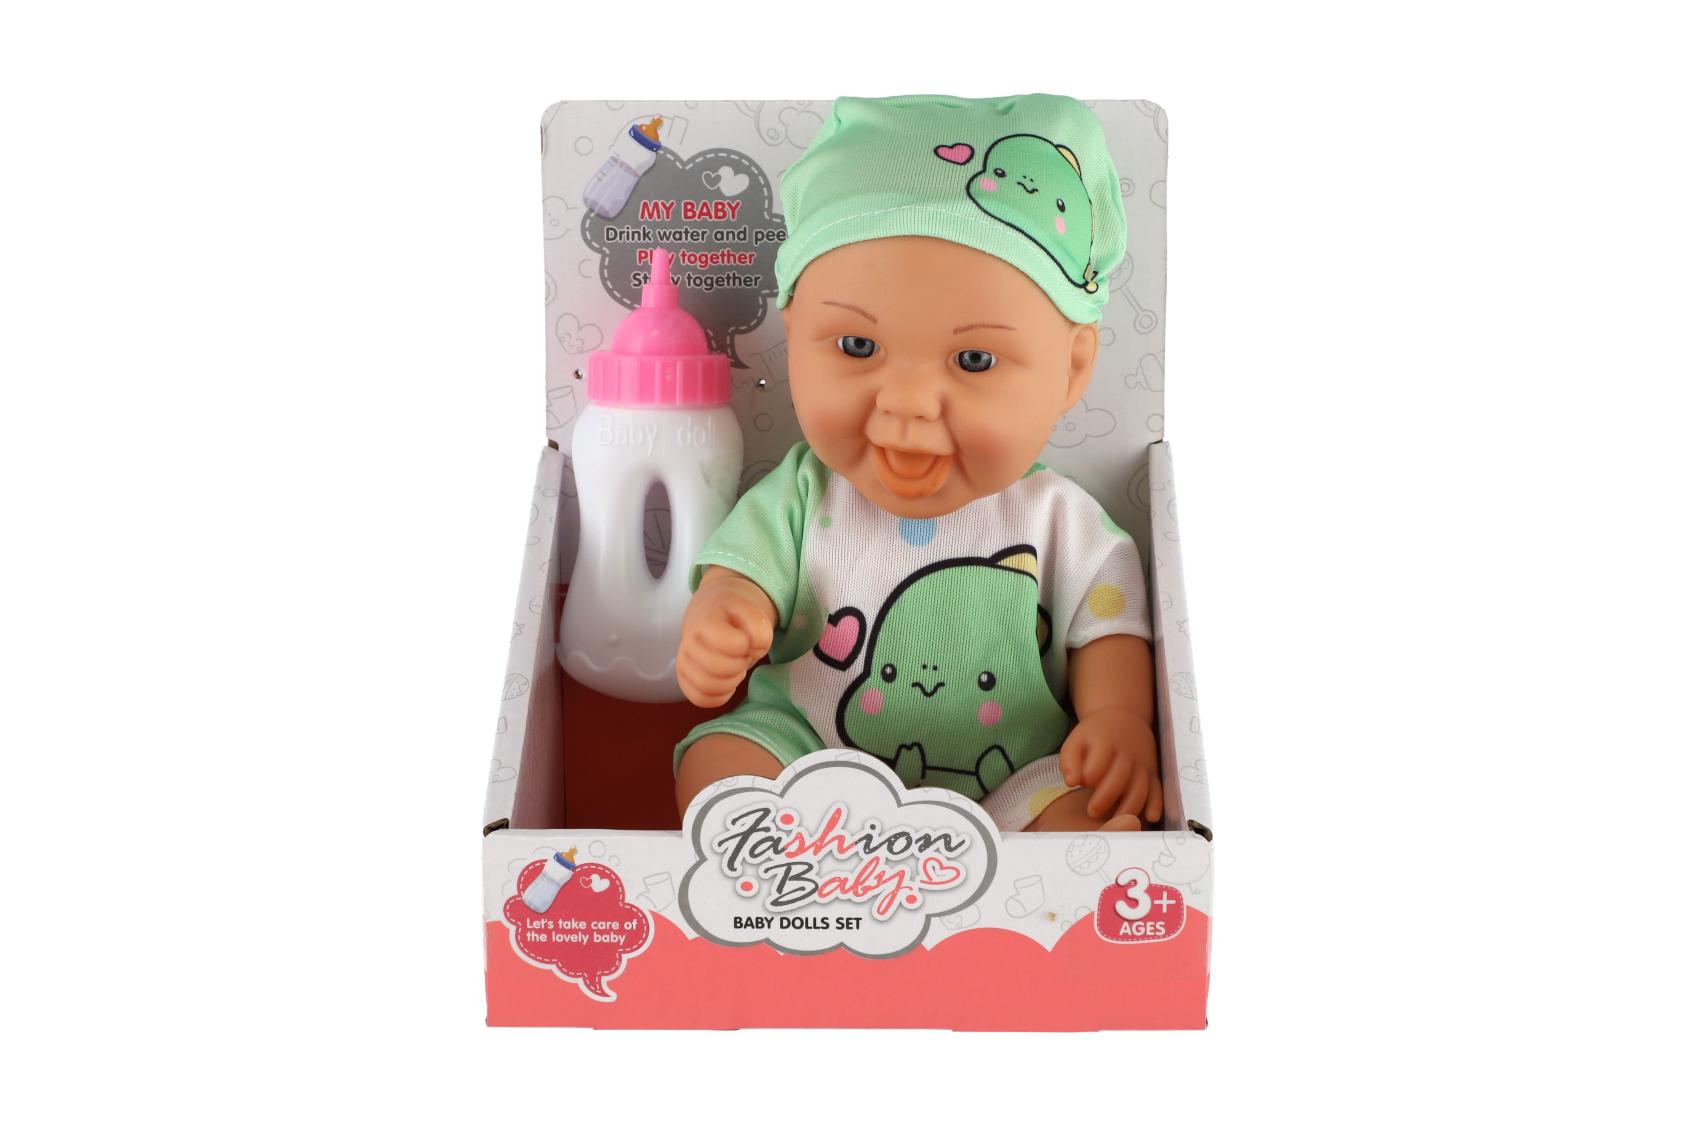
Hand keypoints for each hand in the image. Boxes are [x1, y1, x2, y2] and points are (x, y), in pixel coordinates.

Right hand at [676, 569, 774, 707]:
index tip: (746, 640)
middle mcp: (688, 643)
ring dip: (731, 681)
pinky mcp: (684, 682)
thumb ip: (759, 629)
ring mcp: (683, 664)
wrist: (711, 619)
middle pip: (719, 668)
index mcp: (705, 622)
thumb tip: (753, 651)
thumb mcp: (751, 614)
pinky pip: (702, 700)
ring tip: (735, 668)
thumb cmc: (734, 620)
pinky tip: (727, 681)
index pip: (730, 644)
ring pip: (708, 687)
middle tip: (742, 656)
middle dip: (739, 664)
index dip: (746, 645)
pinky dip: (721, 695)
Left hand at [1058, 707, 1161, 824]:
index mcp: (1105, 743)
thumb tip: (1072, 782)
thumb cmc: (1094, 737)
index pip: (1098, 763)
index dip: (1090, 776)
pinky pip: (1157, 789)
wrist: (1124, 719)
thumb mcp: (1076, 741)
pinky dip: (1156, 804)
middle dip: (1106, 798)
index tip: (1083, 784)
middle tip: (1092, 812)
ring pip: (1140, 788)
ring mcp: (1142, 764)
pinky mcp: (1153, 772)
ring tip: (1115, 822)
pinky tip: (1150, 817)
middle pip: (1119, 778)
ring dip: (1129, 807)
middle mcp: (1127, 754)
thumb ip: (1069, 761)